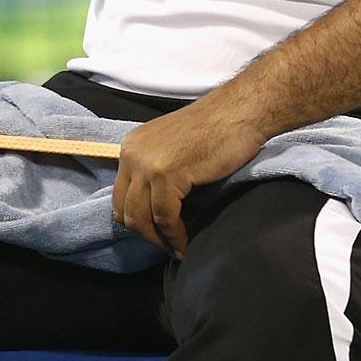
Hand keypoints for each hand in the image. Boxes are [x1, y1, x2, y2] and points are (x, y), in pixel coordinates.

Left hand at [111, 100, 267, 259]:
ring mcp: (146, 163)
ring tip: (177, 248)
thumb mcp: (172, 149)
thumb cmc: (216, 129)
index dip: (137, 221)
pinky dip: (175, 235)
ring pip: (141, 218)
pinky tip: (185, 241)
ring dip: (159, 240)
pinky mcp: (166, 174)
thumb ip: (156, 171)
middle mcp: (131, 153)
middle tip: (167, 246)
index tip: (156, 235)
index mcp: (131, 146)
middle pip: (126, 210)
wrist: (240, 112)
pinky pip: (164, 217)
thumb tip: (153, 209)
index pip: (121, 196)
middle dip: (146, 234)